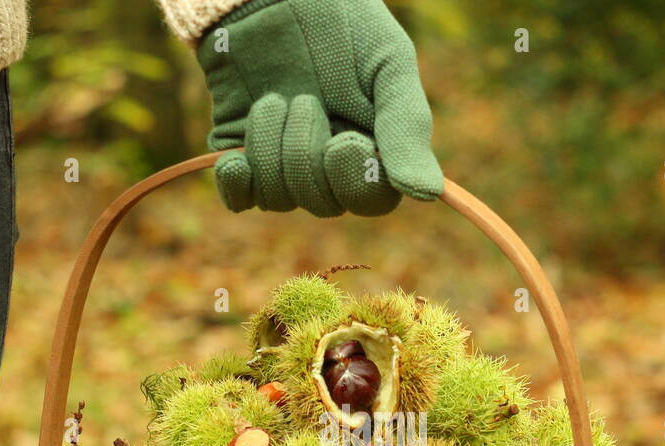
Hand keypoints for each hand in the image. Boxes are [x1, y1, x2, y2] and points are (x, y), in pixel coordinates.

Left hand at [196, 0, 442, 216]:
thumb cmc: (343, 23)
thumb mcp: (387, 63)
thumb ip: (407, 125)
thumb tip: (427, 194)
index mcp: (373, 150)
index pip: (370, 200)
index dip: (355, 182)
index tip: (346, 142)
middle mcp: (329, 167)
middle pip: (322, 202)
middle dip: (307, 152)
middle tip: (305, 99)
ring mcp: (284, 164)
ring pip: (279, 196)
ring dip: (272, 147)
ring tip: (274, 98)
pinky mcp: (242, 155)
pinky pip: (239, 196)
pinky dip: (237, 183)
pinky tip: (237, 160)